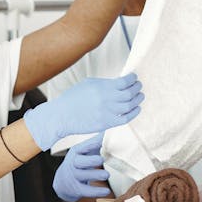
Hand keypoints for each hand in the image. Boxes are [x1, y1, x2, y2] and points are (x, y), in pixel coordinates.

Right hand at [24, 74, 142, 149]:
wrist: (62, 116)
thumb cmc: (72, 99)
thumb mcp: (87, 84)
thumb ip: (104, 83)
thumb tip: (118, 82)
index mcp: (101, 87)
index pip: (125, 81)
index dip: (133, 78)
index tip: (134, 77)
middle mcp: (106, 99)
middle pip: (130, 93)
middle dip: (137, 88)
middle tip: (139, 86)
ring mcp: (107, 112)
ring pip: (130, 105)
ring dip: (138, 100)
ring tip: (140, 96)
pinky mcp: (106, 123)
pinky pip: (126, 118)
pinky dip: (134, 113)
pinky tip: (136, 109)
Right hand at [53, 134, 110, 201]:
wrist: (62, 183)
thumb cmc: (77, 164)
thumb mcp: (82, 152)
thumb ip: (94, 143)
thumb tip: (106, 130)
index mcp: (75, 153)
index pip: (81, 148)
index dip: (90, 145)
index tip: (101, 141)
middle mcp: (73, 165)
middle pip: (79, 162)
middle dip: (90, 160)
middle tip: (101, 159)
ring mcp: (74, 177)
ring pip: (84, 176)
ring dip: (95, 175)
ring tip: (106, 174)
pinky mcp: (77, 189)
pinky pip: (87, 191)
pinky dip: (97, 192)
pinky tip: (107, 191)